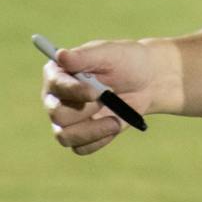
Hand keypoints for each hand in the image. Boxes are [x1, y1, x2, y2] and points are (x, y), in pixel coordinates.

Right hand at [42, 39, 156, 156]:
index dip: (73, 91)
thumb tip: (60, 55)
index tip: (96, 92)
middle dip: (86, 109)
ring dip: (92, 130)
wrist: (146, 82)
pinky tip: (114, 125)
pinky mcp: (79, 136)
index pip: (55, 84)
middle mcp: (56, 97)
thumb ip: (84, 56)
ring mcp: (66, 119)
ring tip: (115, 119)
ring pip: (65, 136)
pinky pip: (80, 148)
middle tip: (109, 97)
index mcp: (59, 71)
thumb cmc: (125, 61)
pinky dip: (99, 139)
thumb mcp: (109, 54)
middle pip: (57, 113)